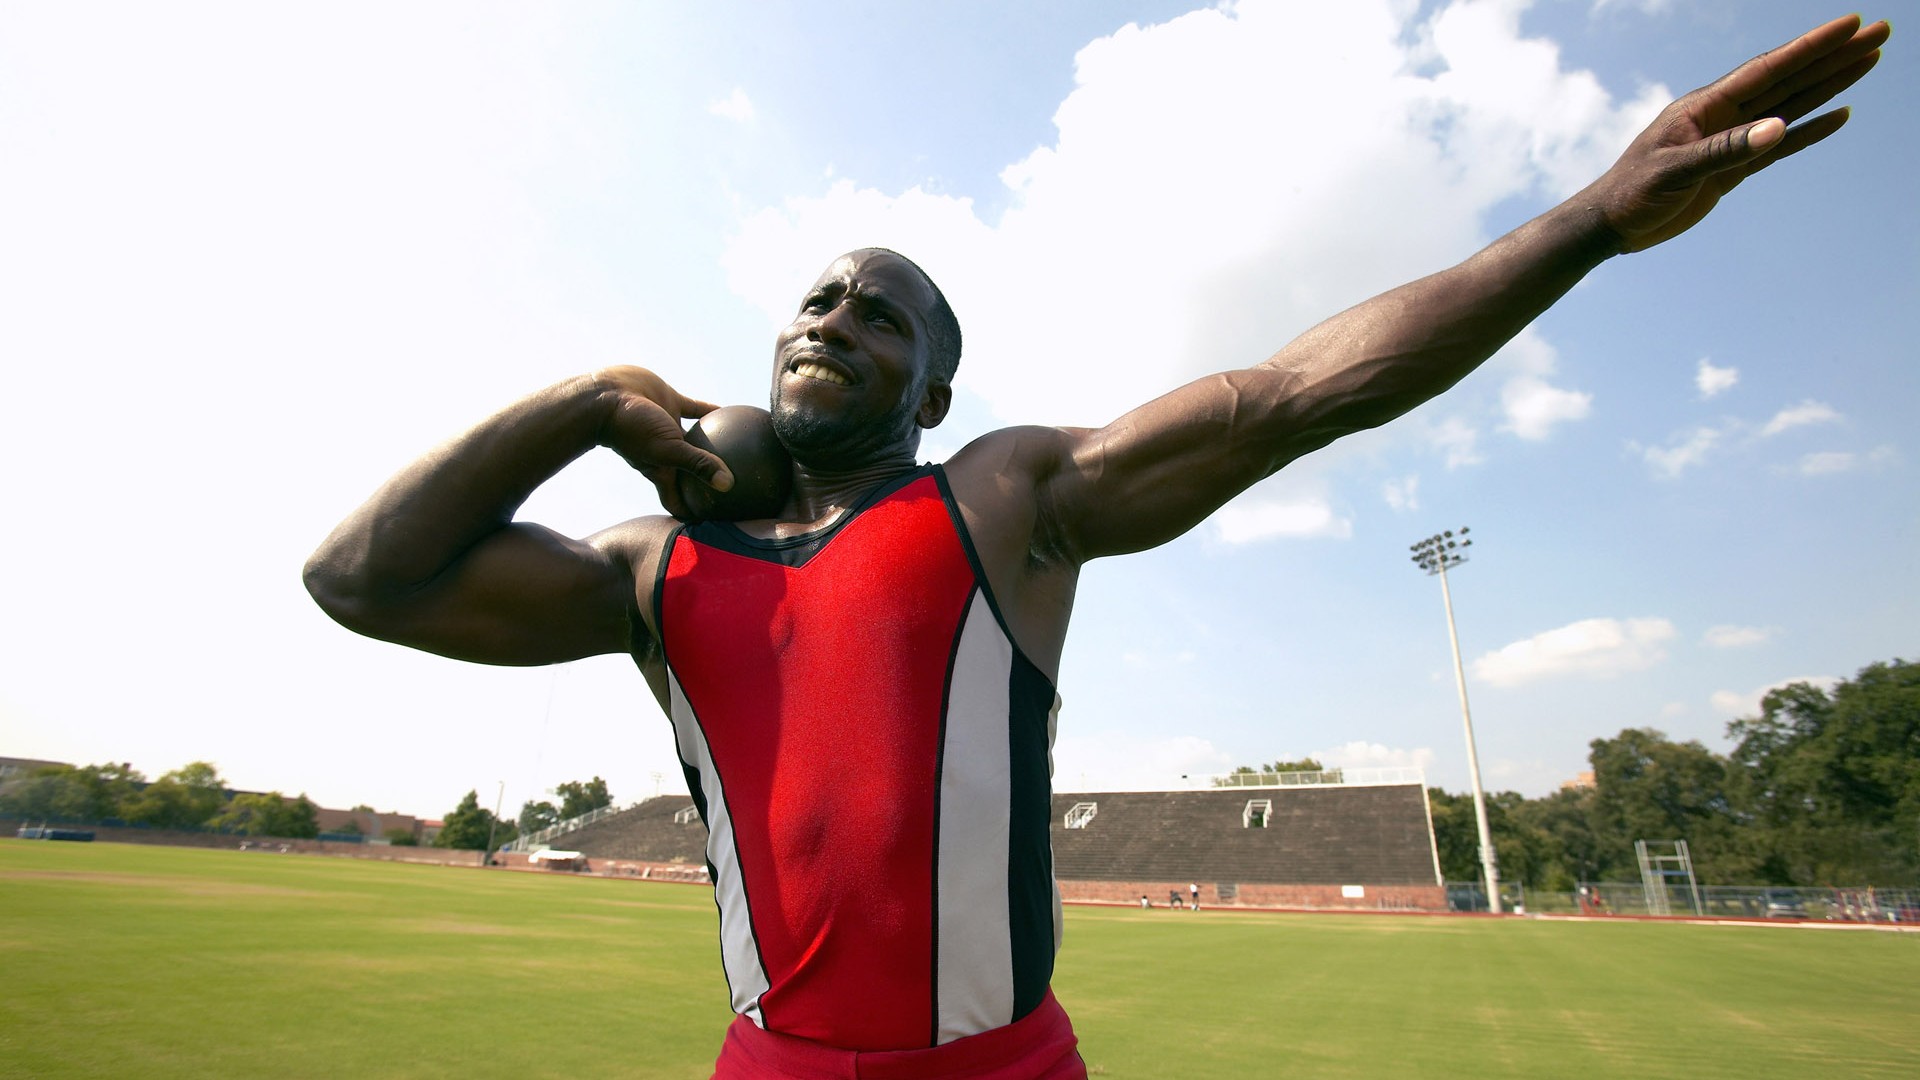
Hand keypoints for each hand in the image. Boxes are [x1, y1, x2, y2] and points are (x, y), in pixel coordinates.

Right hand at [591, 365, 733, 517]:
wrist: (606, 394)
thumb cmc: (632, 428)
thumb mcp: (668, 450)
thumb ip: (698, 465)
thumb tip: (728, 486)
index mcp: (662, 471)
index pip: (678, 502)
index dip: (693, 514)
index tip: (714, 524)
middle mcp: (666, 453)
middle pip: (691, 474)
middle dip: (709, 482)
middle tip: (738, 489)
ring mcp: (668, 428)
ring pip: (697, 440)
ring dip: (715, 445)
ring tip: (744, 450)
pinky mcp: (669, 404)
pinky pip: (697, 410)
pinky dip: (712, 411)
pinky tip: (733, 411)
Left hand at [1587, 14, 1888, 252]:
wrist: (1611, 224)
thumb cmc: (1631, 194)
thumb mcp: (1674, 172)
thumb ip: (1724, 151)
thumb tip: (1777, 128)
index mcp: (1705, 106)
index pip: (1769, 69)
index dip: (1811, 47)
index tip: (1850, 25)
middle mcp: (1722, 115)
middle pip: (1790, 79)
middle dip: (1835, 55)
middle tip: (1883, 31)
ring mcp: (1730, 140)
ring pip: (1791, 105)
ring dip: (1831, 83)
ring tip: (1871, 59)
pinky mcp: (1732, 168)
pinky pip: (1780, 145)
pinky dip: (1810, 130)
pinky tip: (1841, 115)